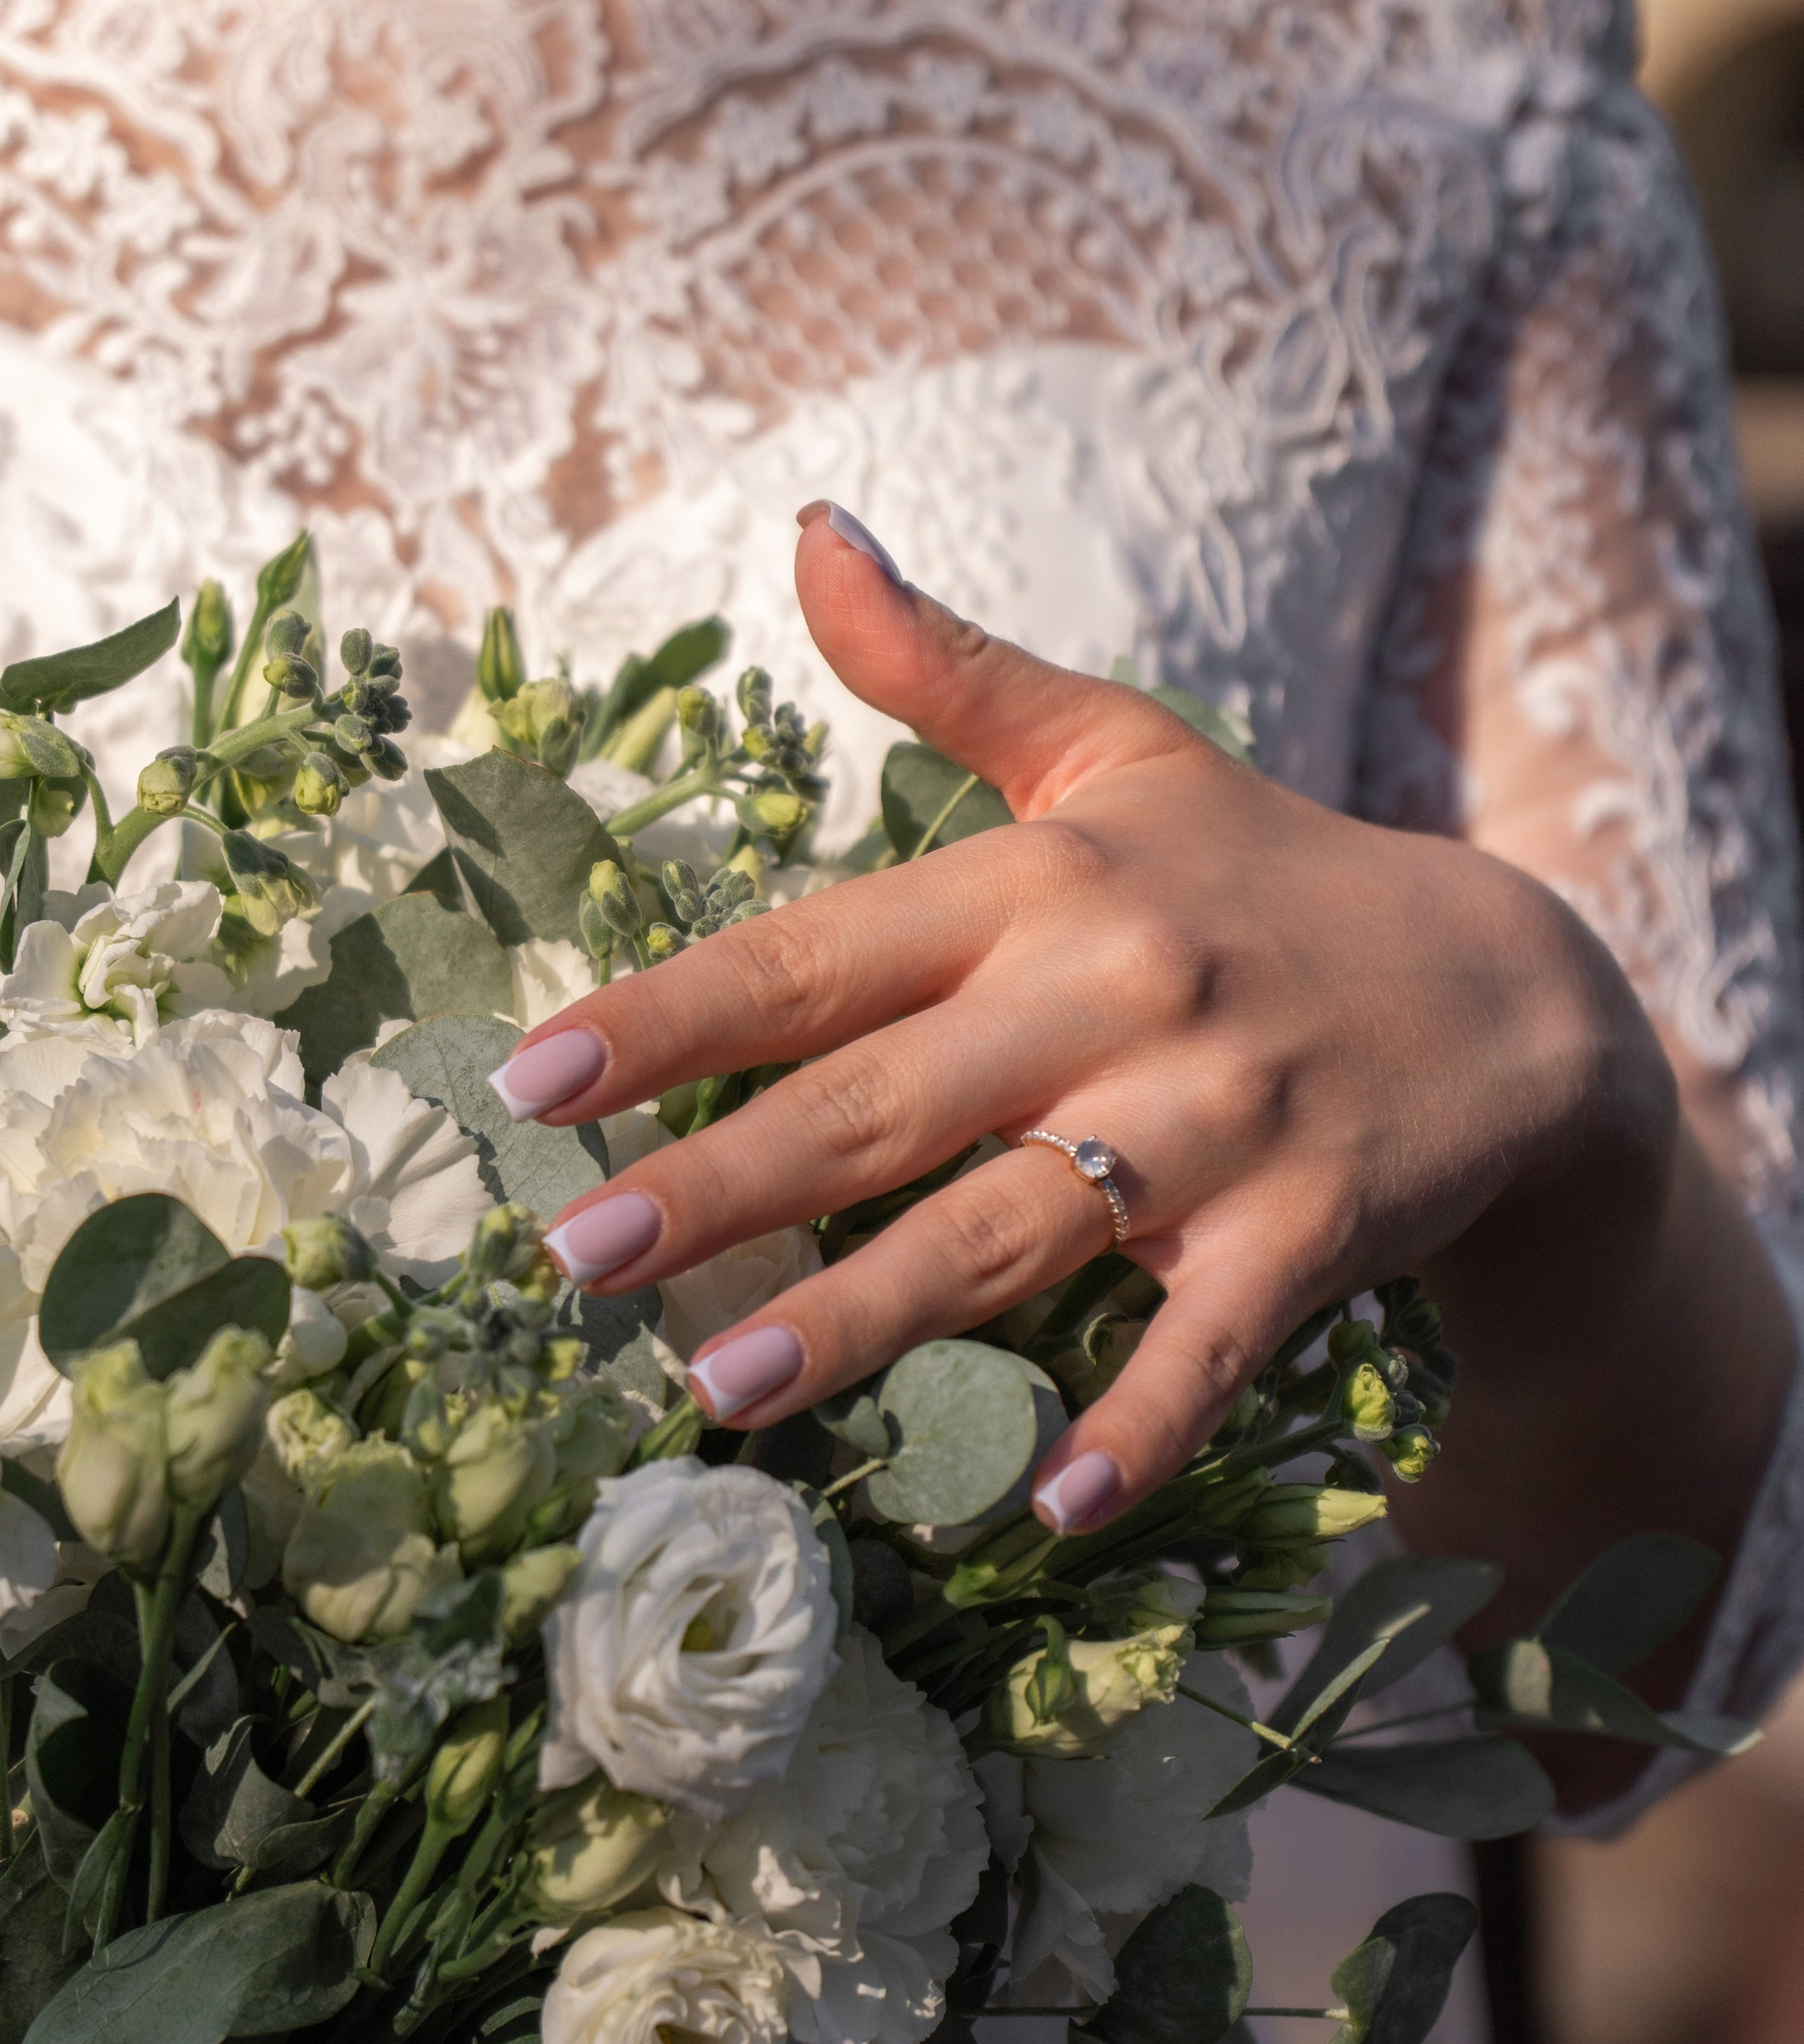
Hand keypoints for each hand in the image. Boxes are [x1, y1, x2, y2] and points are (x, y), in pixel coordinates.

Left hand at [498, 504, 1678, 1529]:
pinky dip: (1138, 1424)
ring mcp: (1215, 1120)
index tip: (536, 1077)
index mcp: (1040, 883)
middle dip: (720, 1184)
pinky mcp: (1307, 1232)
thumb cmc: (1259, 875)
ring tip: (721, 1388)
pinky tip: (1050, 1511)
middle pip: (883, 1104)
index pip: (819, 954)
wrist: (1508, 993)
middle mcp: (1113, 994)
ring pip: (1011, 1230)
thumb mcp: (1115, 748)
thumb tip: (809, 532)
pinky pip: (1207, 1345)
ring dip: (866, 1318)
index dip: (671, 1014)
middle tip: (575, 1259)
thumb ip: (945, 669)